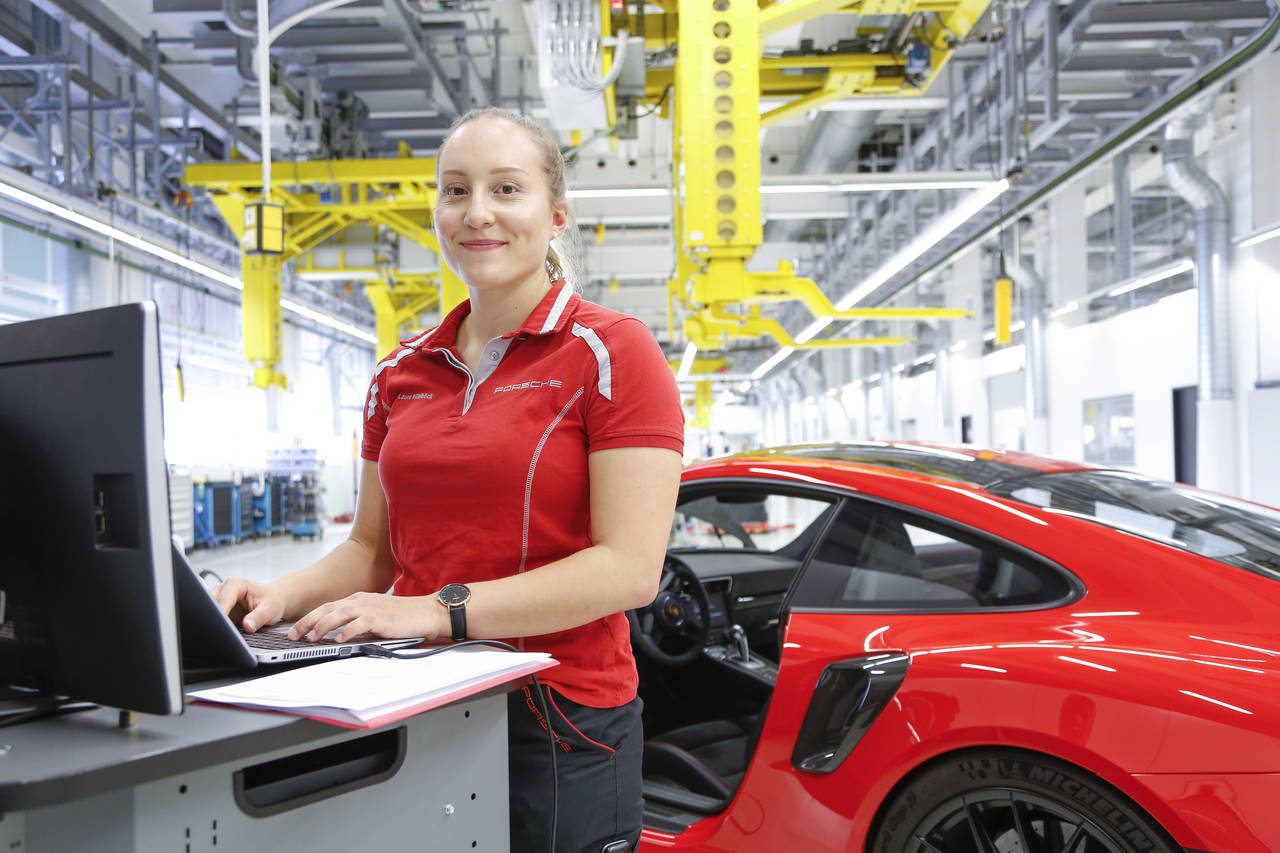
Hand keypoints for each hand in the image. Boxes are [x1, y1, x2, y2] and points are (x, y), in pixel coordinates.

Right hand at [212, 577, 286, 633]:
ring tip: (223, 634)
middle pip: (211, 606)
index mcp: (235, 585)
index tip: (222, 627)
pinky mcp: (218, 610)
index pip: (222, 600)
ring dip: (214, 623)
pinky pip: (212, 619)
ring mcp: (219, 600)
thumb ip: (259, 617)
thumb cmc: (272, 601)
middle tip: (222, 633)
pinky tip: (222, 633)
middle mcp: (224, 590)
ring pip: (208, 613)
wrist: (273, 600)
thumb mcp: (270, 609)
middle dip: (214, 619)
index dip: (221, 615)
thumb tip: (247, 627)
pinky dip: (216, 626)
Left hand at [288, 592, 446, 643]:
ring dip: (322, 626)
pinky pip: (358, 624)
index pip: (327, 607)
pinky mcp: (379, 617)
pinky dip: (346, 632)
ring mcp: (370, 608)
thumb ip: (356, 620)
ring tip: (311, 638)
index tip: (295, 629)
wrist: (425, 612)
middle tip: (292, 634)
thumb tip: (336, 634)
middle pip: (327, 609)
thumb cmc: (402, 616)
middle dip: (307, 622)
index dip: (309, 618)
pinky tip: (338, 640)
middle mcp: (360, 601)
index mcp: (358, 599)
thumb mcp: (374, 615)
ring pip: (338, 614)